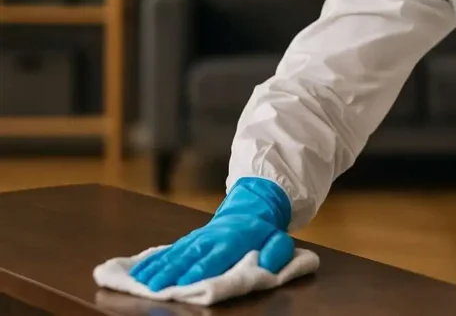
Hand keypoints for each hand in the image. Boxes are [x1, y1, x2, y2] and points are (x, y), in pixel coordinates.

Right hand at [129, 177, 292, 290]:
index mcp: (232, 241)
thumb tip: (266, 264)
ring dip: (157, 266)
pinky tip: (138, 270)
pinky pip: (169, 249)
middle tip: (152, 286)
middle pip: (188, 256)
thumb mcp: (278, 239)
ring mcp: (197, 238)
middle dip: (170, 271)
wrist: (251, 208)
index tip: (182, 284)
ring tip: (139, 280)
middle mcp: (210, 239)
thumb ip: (276, 251)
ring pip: (175, 252)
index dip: (198, 271)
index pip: (213, 258)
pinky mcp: (188, 239)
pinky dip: (153, 259)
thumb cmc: (263, 232)